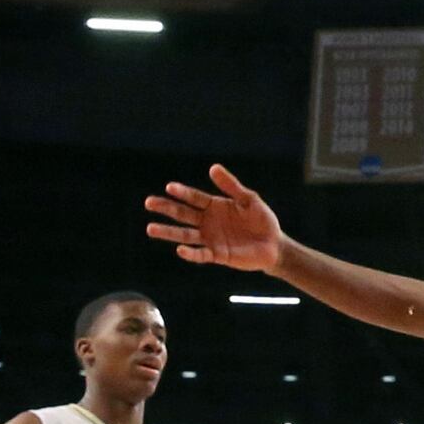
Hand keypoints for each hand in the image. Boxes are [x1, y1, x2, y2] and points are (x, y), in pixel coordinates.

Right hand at [145, 164, 286, 272]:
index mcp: (214, 206)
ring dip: (168, 232)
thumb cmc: (262, 220)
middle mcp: (208, 222)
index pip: (194, 198)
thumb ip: (231, 186)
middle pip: (183, 214)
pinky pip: (201, 254)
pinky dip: (190, 253)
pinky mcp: (217, 255)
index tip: (169, 187)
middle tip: (148, 203)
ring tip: (151, 228)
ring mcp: (210, 239)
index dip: (183, 193)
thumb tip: (213, 168)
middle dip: (166, 208)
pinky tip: (179, 249)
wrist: (274, 245)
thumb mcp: (249, 200)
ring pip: (185, 235)